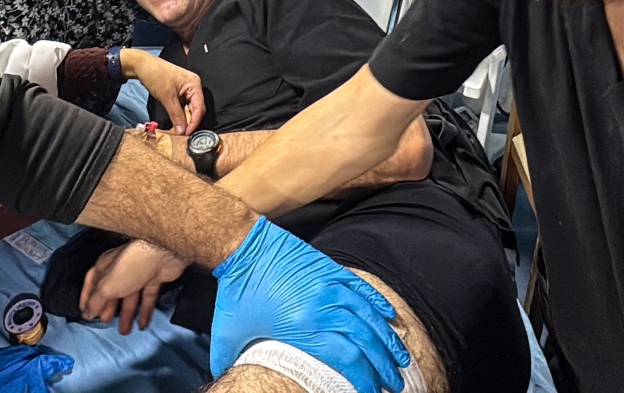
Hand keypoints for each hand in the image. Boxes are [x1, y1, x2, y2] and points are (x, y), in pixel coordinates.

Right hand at [80, 240, 188, 334]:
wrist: (161, 255)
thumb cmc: (128, 269)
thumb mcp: (107, 287)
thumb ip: (96, 301)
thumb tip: (86, 314)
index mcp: (104, 266)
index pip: (91, 283)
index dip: (87, 298)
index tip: (85, 315)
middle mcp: (119, 270)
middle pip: (111, 292)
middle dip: (108, 309)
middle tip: (106, 323)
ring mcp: (137, 275)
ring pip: (130, 298)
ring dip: (127, 315)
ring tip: (125, 332)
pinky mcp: (154, 279)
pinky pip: (147, 299)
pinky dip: (144, 312)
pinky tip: (142, 326)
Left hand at [121, 49, 203, 134]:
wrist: (142, 65)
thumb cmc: (155, 75)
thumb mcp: (166, 97)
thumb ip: (176, 115)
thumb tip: (182, 131)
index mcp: (194, 84)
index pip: (199, 107)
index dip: (194, 122)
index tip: (187, 134)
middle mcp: (194, 86)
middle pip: (197, 109)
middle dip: (191, 122)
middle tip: (183, 134)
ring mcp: (187, 89)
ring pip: (190, 108)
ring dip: (185, 119)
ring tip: (179, 130)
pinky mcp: (181, 91)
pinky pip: (184, 105)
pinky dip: (181, 114)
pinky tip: (177, 122)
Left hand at [211, 217, 409, 392]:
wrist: (240, 245)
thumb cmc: (234, 291)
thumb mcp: (228, 331)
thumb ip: (229, 359)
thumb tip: (223, 377)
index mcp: (302, 327)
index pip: (347, 359)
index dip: (364, 379)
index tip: (372, 391)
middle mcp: (321, 307)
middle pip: (365, 341)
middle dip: (383, 366)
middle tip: (394, 383)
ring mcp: (328, 285)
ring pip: (368, 315)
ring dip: (388, 339)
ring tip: (400, 358)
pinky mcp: (328, 268)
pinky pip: (360, 287)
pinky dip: (377, 303)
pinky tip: (390, 318)